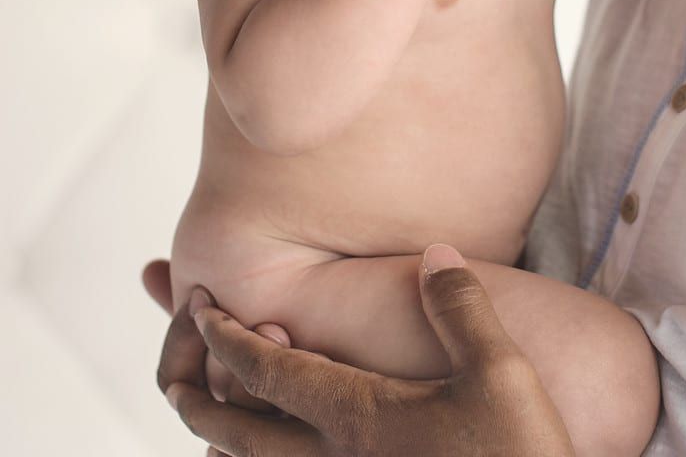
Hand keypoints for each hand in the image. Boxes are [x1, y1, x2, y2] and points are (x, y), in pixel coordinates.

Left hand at [161, 244, 574, 456]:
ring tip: (219, 404)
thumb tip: (435, 253)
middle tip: (178, 359)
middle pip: (232, 433)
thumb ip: (460, 306)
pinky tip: (289, 443)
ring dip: (224, 434)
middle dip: (194, 391)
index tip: (199, 306)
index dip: (224, 336)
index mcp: (354, 419)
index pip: (264, 371)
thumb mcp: (500, 372)